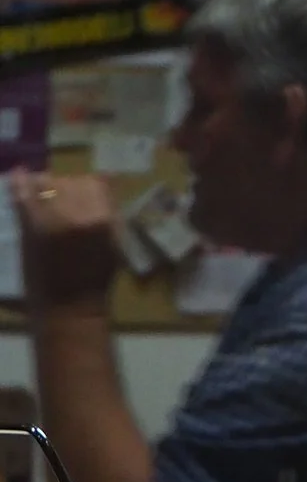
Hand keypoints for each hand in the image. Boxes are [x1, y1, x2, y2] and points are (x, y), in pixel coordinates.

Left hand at [8, 170, 119, 312]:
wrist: (68, 307)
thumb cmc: (96, 278)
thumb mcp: (115, 242)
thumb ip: (110, 210)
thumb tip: (106, 178)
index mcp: (104, 218)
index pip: (95, 183)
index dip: (89, 186)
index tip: (84, 194)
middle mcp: (78, 214)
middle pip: (71, 182)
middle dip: (66, 187)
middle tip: (63, 201)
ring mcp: (51, 219)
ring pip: (48, 185)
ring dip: (45, 185)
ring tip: (43, 194)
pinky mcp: (30, 228)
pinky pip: (22, 197)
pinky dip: (18, 183)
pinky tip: (16, 174)